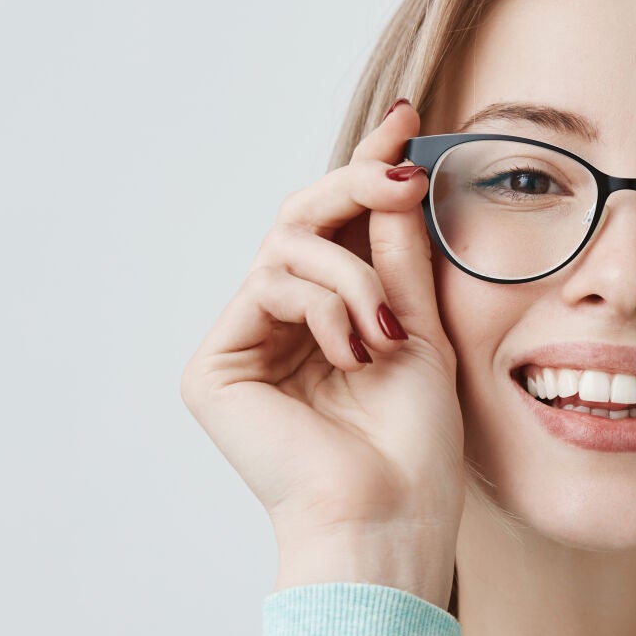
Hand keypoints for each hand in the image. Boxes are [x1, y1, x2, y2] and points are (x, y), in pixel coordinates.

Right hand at [179, 101, 462, 603]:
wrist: (391, 517)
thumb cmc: (416, 450)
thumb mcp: (421, 330)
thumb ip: (400, 255)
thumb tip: (398, 171)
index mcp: (327, 325)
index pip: (340, 230)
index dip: (368, 171)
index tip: (409, 118)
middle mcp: (278, 332)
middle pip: (302, 221)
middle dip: (358, 186)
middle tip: (405, 175)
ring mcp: (243, 348)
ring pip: (288, 246)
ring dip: (353, 275)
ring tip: (384, 331)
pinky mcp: (213, 370)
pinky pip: (269, 284)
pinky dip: (324, 305)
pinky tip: (354, 352)